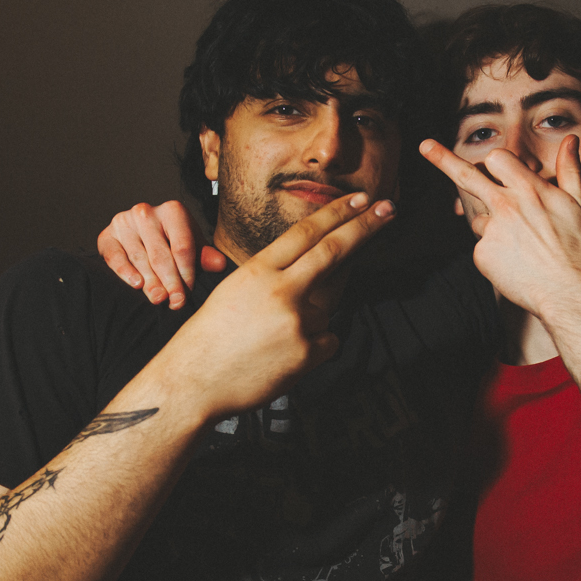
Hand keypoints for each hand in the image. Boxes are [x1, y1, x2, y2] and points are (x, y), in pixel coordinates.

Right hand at [96, 200, 226, 308]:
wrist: (141, 237)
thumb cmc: (172, 244)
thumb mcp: (192, 248)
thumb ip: (204, 256)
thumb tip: (219, 264)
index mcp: (172, 211)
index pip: (182, 246)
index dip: (187, 273)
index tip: (189, 293)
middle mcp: (146, 212)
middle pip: (161, 254)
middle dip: (170, 282)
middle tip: (175, 302)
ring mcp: (124, 222)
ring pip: (140, 258)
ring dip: (150, 282)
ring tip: (159, 299)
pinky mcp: (106, 235)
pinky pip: (114, 256)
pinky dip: (125, 271)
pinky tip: (136, 285)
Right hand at [155, 192, 391, 416]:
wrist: (193, 382)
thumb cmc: (211, 337)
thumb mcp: (236, 290)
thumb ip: (275, 276)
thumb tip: (316, 267)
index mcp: (258, 270)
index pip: (306, 232)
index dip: (337, 213)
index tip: (359, 199)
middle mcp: (280, 290)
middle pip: (333, 251)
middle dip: (365, 226)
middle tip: (387, 209)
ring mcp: (297, 321)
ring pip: (326, 309)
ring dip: (309, 321)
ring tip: (272, 339)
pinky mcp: (307, 352)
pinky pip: (328, 340)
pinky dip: (313, 347)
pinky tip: (282, 356)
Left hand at [419, 135, 580, 316]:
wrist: (570, 291)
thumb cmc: (579, 248)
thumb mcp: (580, 204)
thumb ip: (570, 169)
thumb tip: (571, 139)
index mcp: (529, 188)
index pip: (498, 159)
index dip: (498, 163)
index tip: (493, 163)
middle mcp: (505, 205)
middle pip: (466, 175)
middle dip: (442, 158)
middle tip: (424, 145)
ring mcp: (491, 231)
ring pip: (480, 220)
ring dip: (493, 227)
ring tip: (523, 247)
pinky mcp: (482, 255)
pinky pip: (483, 248)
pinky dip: (495, 254)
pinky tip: (515, 264)